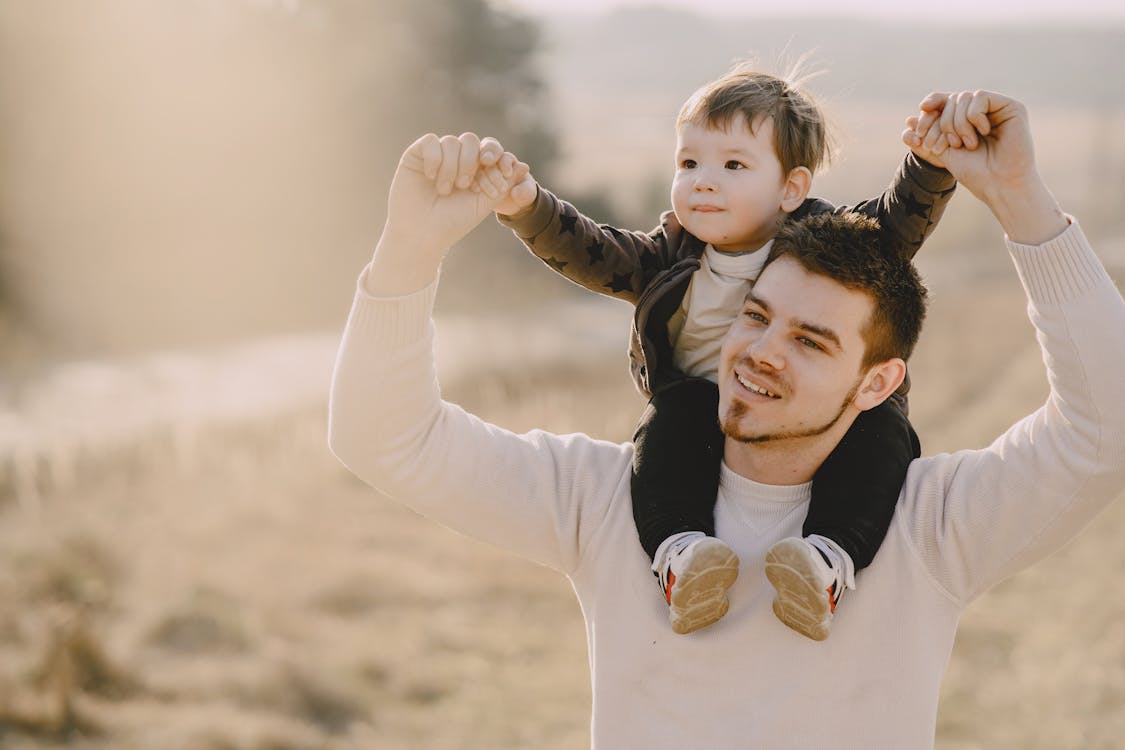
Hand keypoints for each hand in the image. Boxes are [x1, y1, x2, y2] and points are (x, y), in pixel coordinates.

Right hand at [368, 132, 527, 295]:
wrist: (422, 234)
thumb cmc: (453, 223)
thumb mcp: (484, 204)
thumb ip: (503, 184)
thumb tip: (525, 166)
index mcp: (473, 170)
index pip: (488, 151)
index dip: (495, 161)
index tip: (497, 179)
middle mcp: (455, 160)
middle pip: (471, 141)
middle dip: (472, 161)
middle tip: (465, 185)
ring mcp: (436, 156)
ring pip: (452, 141)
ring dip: (452, 166)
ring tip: (445, 190)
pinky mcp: (416, 155)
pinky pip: (431, 141)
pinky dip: (434, 158)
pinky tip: (431, 177)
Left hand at [902, 90, 1035, 200]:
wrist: (998, 185)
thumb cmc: (975, 173)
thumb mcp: (943, 153)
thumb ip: (926, 137)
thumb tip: (908, 121)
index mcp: (967, 121)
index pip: (946, 101)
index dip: (933, 102)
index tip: (922, 108)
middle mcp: (983, 112)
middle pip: (952, 99)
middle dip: (944, 122)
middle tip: (950, 145)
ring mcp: (997, 109)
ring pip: (964, 97)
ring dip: (958, 123)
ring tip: (967, 144)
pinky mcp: (1012, 107)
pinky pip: (980, 97)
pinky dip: (974, 115)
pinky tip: (983, 132)